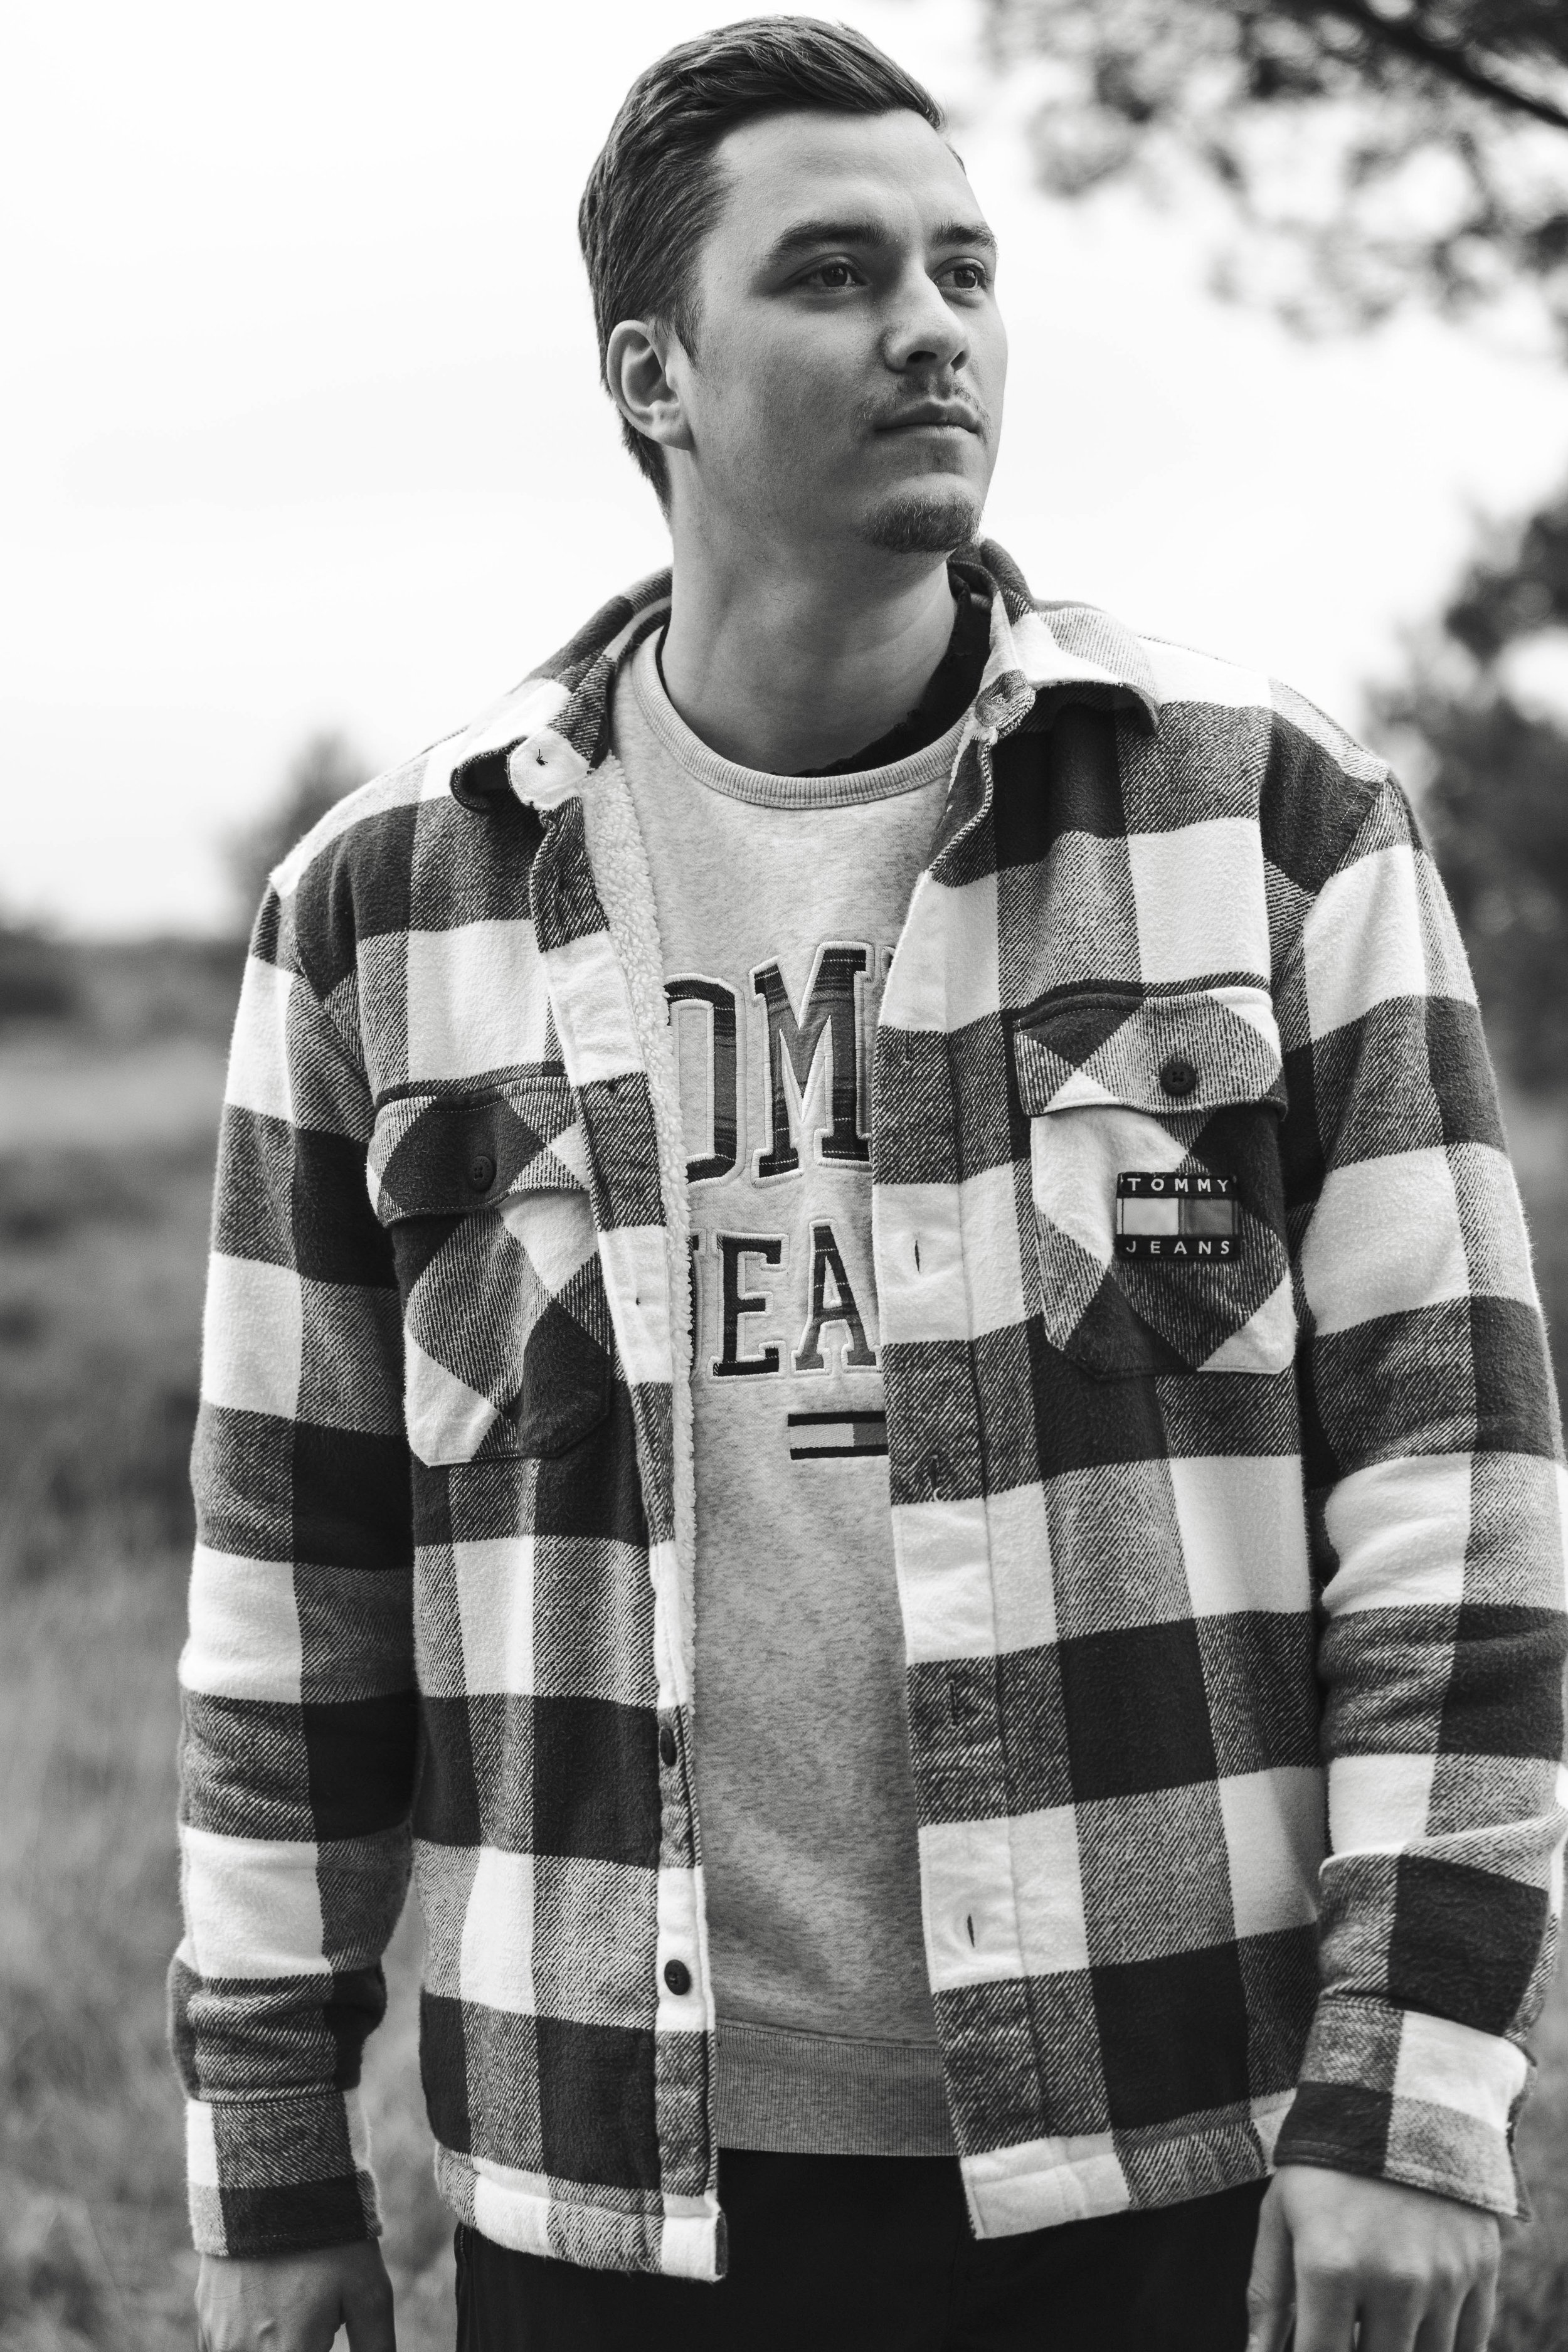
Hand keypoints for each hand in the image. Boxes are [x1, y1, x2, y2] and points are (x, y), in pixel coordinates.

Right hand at [196, 2240, 395, 2351]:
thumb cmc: (329, 2238)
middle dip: (300, 2350)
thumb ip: (376, 2350)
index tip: (327, 2343)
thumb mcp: (368, 2294)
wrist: (271, 2179)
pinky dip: (253, 2348)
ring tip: (297, 2321)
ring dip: (276, 2347)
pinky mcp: (205, 2323)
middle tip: (317, 2334)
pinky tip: (276, 2324)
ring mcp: (218, 2342)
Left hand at [1246, 2166, 1499, 2351]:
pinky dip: (1442, 2345)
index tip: (1315, 2345)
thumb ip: (1268, 2294)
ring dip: (1399, 2347)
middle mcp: (1392, 2281)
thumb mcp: (1281, 2214)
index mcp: (1331, 2267)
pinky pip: (1470, 2346)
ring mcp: (1443, 2279)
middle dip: (1357, 2348)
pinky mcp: (1480, 2270)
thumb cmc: (1324, 2163)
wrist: (1399, 2098)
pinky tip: (1417, 2322)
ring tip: (1377, 2317)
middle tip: (1346, 2323)